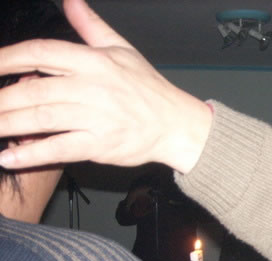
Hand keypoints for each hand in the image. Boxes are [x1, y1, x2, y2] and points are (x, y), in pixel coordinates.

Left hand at [0, 0, 211, 172]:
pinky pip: (60, 148)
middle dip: (1, 100)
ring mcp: (96, 117)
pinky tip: (10, 157)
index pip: (41, 53)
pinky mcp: (101, 145)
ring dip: (8, 124)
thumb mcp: (122, 50)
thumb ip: (90, 27)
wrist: (177, 125)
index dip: (8, 59)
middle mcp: (93, 87)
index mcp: (94, 61)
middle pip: (34, 90)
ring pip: (41, 118)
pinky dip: (33, 154)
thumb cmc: (150, 90)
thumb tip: (70, 1)